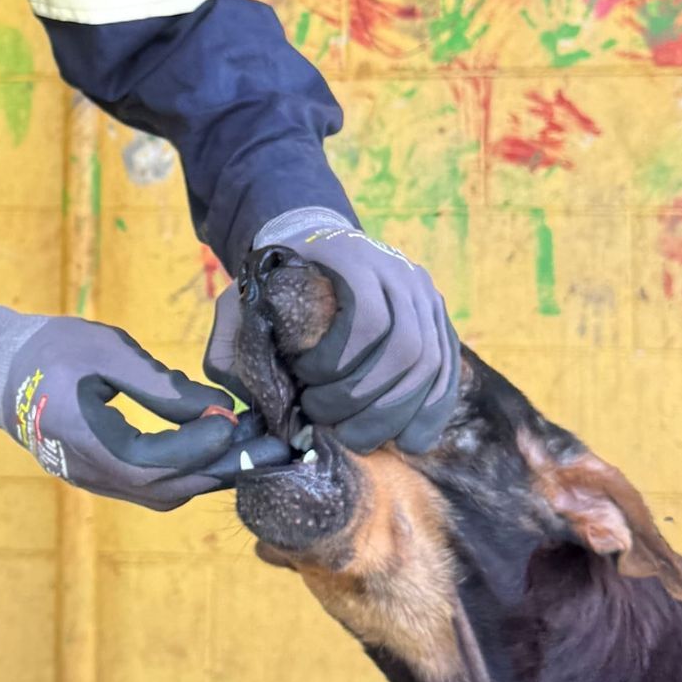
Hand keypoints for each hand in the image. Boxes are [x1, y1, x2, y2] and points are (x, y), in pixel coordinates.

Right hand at [0, 293, 274, 508]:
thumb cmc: (50, 350)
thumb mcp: (107, 352)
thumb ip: (161, 385)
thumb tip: (219, 409)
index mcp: (88, 442)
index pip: (158, 462)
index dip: (204, 446)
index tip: (241, 420)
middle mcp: (93, 474)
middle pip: (169, 490)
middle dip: (224, 469)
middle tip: (274, 448)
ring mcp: (95, 481)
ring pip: (164, 495)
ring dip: (211, 474)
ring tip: (256, 448)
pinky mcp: (100, 477)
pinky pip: (153, 488)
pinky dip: (190, 473)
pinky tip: (220, 450)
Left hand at [214, 208, 459, 454]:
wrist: (319, 241)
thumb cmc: (279, 279)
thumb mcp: (245, 294)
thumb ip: (231, 335)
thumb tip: (237, 387)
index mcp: (353, 258)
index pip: (367, 319)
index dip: (338, 364)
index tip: (304, 381)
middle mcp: (400, 272)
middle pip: (406, 348)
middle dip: (367, 400)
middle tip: (329, 424)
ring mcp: (427, 295)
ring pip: (431, 364)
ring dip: (396, 413)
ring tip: (359, 439)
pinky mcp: (440, 320)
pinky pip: (449, 372)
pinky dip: (432, 411)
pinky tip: (409, 441)